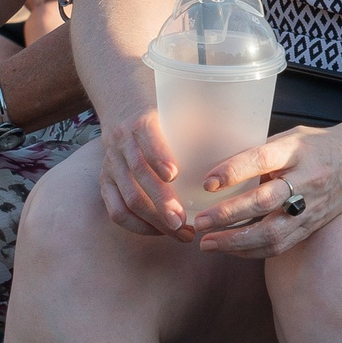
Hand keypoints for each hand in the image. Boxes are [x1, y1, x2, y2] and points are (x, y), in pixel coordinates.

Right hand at [98, 105, 198, 239]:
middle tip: (183, 222)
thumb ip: (200, 125)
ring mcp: (111, 164)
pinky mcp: (105, 182)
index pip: (146, 135)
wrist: (123, 109)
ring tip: (180, 233)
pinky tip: (159, 231)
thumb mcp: (179, 111)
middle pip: (138, 173)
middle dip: (161, 201)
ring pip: (127, 197)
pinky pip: (116, 210)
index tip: (175, 174)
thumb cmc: (164, 115)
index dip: (158, 154)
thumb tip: (236, 142)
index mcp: (141, 120)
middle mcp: (122, 142)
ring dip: (153, 220)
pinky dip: (137, 225)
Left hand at [195, 103, 341, 256]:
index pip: (262, 159)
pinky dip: (251, 250)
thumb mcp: (291, 137)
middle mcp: (306, 179)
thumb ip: (261, 153)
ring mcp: (311, 206)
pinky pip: (280, 245)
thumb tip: (218, 172)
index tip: (208, 182)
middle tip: (199, 223)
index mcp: (297, 150)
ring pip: (272, 232)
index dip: (233, 171)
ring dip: (236, 241)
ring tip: (207, 243)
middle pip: (264, 201)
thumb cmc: (319, 146)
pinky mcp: (311, 226)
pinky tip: (230, 249)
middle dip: (228, 215)